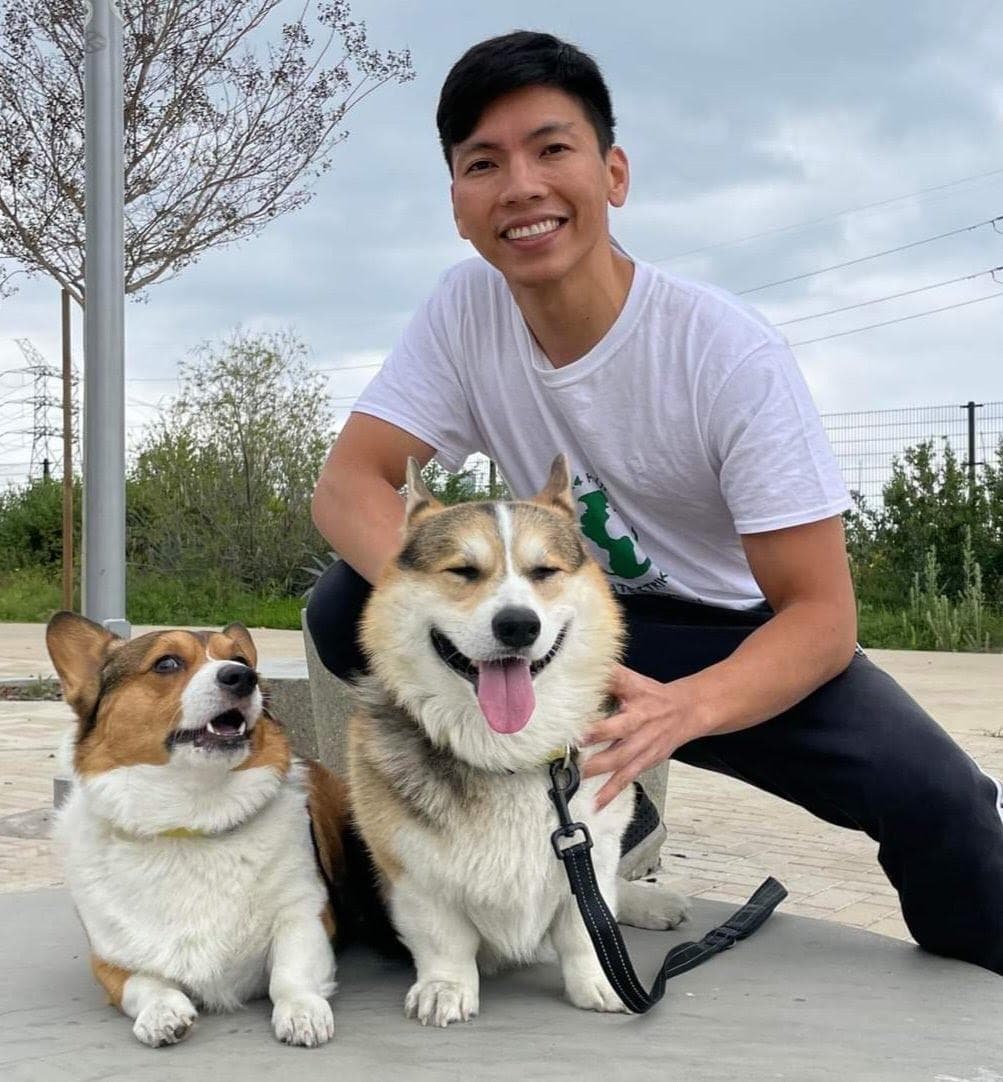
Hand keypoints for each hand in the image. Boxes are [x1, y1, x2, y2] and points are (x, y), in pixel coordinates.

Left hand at [581, 664, 700, 810]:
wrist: (687, 712)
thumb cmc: (655, 696)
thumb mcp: (633, 681)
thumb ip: (609, 675)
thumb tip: (582, 666)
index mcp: (637, 712)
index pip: (615, 720)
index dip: (596, 728)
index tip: (575, 733)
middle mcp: (641, 734)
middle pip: (618, 748)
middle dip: (596, 757)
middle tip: (574, 762)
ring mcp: (644, 751)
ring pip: (622, 767)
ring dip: (601, 777)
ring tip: (580, 783)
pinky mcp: (645, 763)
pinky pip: (627, 779)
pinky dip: (612, 792)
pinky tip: (597, 803)